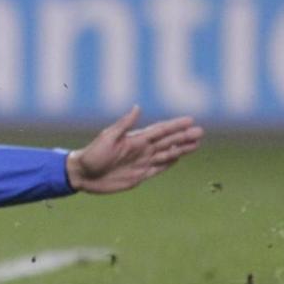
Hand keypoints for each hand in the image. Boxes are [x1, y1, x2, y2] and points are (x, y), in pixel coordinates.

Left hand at [65, 106, 202, 193]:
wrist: (82, 175)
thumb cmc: (92, 154)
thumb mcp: (107, 138)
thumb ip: (124, 125)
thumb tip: (138, 107)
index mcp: (135, 139)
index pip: (160, 130)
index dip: (175, 125)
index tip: (191, 120)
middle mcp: (141, 149)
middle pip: (168, 141)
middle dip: (184, 137)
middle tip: (201, 131)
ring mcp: (141, 162)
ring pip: (167, 154)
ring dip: (181, 149)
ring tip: (196, 143)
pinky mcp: (139, 175)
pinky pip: (158, 168)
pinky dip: (169, 163)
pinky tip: (178, 157)